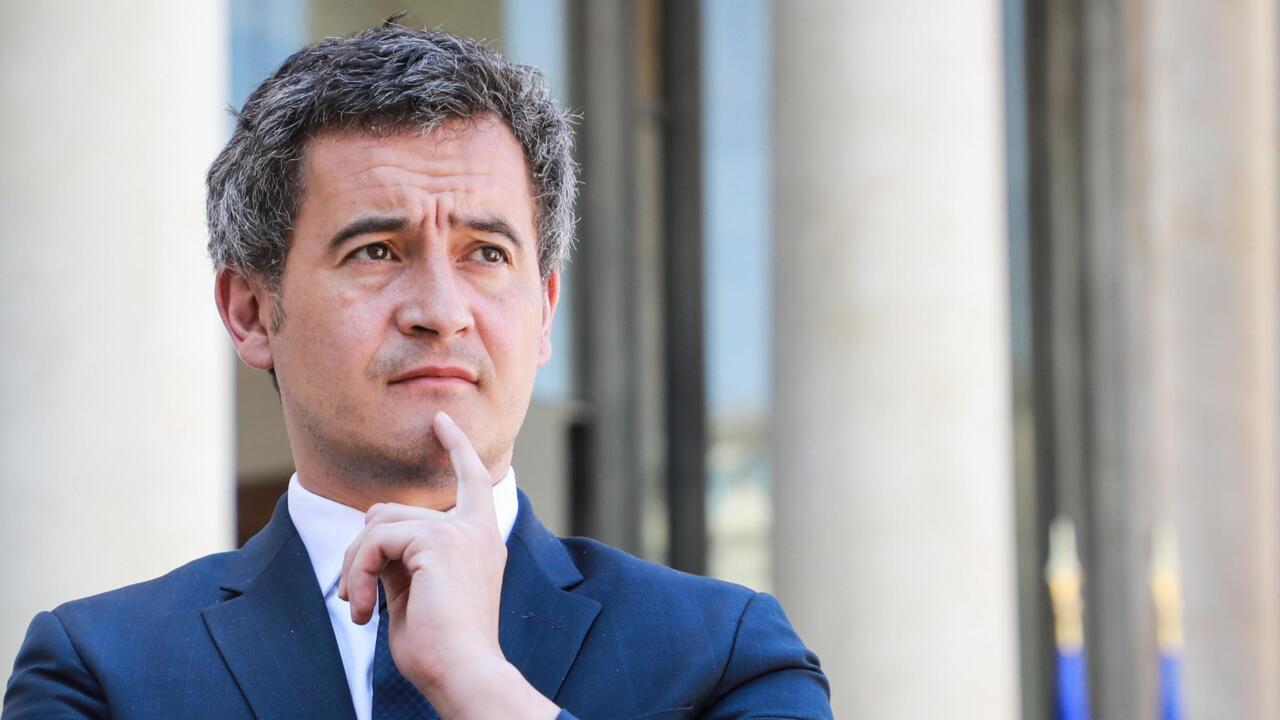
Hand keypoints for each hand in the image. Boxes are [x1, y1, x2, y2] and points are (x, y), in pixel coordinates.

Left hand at [337, 411, 556, 718]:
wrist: (463, 673)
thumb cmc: (440, 649)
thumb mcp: (419, 593)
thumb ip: (405, 558)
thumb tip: (373, 536)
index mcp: (480, 541)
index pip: (472, 481)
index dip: (457, 448)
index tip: (442, 421)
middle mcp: (476, 530)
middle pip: (391, 511)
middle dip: (361, 551)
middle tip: (355, 599)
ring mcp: (459, 531)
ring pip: (377, 522)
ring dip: (355, 567)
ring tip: (359, 609)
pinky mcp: (438, 541)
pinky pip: (375, 540)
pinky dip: (357, 574)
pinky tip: (363, 611)